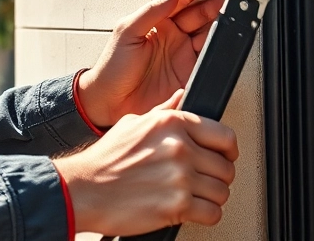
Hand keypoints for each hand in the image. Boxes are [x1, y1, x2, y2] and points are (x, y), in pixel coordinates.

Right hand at [54, 90, 237, 234]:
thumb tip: (181, 97)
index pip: (225, 136)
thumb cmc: (105, 159)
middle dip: (218, 178)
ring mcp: (180, 177)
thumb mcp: (134, 123)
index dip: (228, 151)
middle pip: (226, 167)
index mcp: (172, 123)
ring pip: (222, 192)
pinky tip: (191, 210)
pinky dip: (206, 216)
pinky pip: (212, 213)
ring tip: (196, 197)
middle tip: (205, 181)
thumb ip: (163, 111)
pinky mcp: (177, 205)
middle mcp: (179, 147)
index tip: (224, 158)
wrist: (85, 189)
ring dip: (212, 198)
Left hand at [77, 0, 228, 128]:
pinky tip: (224, 41)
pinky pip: (209, 59)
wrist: (110, 104)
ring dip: (222, 23)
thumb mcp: (126, 33)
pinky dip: (219, 49)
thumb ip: (151, 11)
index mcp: (156, 20)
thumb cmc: (111, 69)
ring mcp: (182, 54)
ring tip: (234, 14)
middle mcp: (172, 35)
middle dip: (218, 2)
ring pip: (209, 33)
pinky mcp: (189, 73)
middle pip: (201, 13)